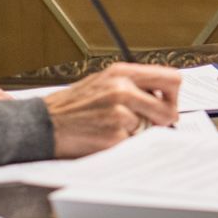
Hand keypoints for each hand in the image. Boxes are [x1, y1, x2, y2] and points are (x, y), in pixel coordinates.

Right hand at [41, 63, 182, 157]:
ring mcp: (119, 113)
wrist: (43, 123)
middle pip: (169, 109)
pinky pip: (134, 144)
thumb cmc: (72, 106)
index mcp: (122, 72)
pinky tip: (105, 137)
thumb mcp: (102, 82)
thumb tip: (164, 97)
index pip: (171, 78)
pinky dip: (123, 145)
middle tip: (153, 123)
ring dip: (138, 132)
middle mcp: (122, 89)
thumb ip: (133, 85)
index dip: (174, 95)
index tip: (167, 103)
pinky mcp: (114, 136)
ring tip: (113, 128)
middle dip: (165, 120)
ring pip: (151, 129)